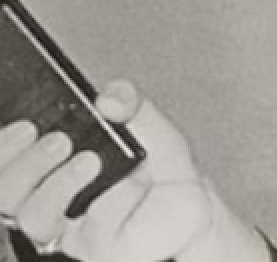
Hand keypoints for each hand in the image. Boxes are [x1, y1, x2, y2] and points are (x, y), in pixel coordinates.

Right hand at [0, 81, 269, 261]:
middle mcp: (51, 200)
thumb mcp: (146, 122)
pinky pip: (95, 228)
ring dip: (57, 185)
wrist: (189, 200)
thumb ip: (128, 101)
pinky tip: (136, 182)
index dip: (5, 149)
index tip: (27, 127)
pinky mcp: (100, 246)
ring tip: (90, 161)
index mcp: (50, 167)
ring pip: (34, 218)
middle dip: (26, 165)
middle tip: (59, 142)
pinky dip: (116, 198)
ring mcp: (72, 227)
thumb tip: (109, 99)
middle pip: (8, 194)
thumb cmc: (156, 165)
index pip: (6, 163)